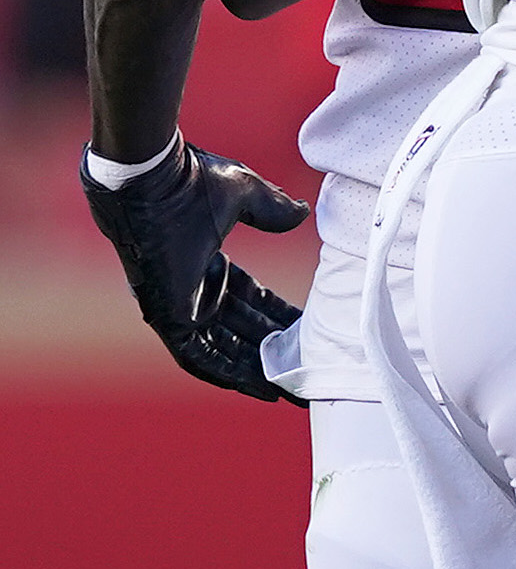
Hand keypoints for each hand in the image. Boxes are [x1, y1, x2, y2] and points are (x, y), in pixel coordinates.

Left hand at [81, 138, 309, 402]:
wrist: (152, 179)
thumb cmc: (192, 182)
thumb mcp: (246, 196)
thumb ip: (272, 209)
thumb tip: (300, 213)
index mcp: (209, 262)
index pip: (252, 299)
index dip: (280, 316)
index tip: (311, 329)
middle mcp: (195, 289)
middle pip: (243, 329)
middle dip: (274, 350)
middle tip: (309, 369)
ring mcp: (180, 305)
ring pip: (224, 348)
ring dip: (255, 370)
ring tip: (292, 389)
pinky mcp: (167, 317)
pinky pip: (198, 357)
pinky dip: (226, 373)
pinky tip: (258, 387)